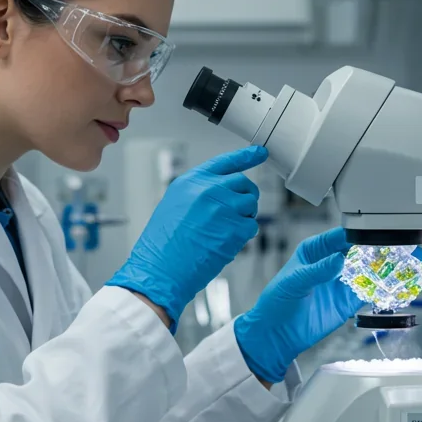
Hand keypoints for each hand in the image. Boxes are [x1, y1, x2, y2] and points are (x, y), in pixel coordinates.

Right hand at [107, 146, 266, 328]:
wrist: (161, 269)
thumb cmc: (164, 245)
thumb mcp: (174, 206)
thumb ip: (198, 194)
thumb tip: (223, 193)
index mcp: (191, 182)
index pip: (225, 162)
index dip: (246, 156)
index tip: (260, 152)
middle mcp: (208, 190)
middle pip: (243, 183)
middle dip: (246, 196)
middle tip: (238, 212)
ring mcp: (223, 208)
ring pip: (250, 205)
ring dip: (244, 218)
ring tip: (223, 232)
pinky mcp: (234, 229)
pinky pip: (251, 227)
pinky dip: (243, 236)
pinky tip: (225, 243)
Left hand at [234, 228, 421, 383]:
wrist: (275, 335)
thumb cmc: (275, 303)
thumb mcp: (293, 282)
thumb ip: (317, 270)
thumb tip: (338, 259)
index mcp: (317, 250)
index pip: (346, 237)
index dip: (367, 234)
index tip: (387, 233)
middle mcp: (333, 263)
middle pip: (368, 253)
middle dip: (392, 250)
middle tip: (415, 248)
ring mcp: (343, 283)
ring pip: (375, 272)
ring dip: (398, 269)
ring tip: (421, 266)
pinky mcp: (348, 302)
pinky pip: (373, 293)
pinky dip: (391, 290)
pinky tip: (409, 286)